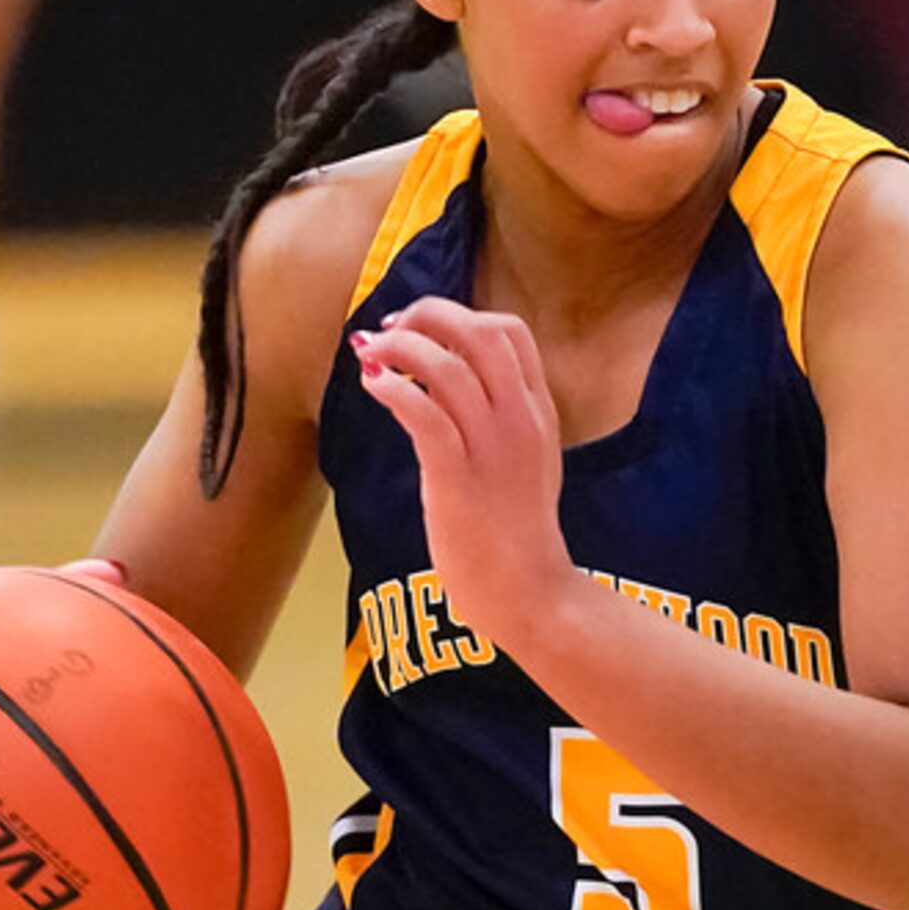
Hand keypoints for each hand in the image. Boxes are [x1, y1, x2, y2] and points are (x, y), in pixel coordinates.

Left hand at [350, 297, 573, 649]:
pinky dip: (392, 390)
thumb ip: (498, 421)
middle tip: (391, 331)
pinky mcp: (458, 480)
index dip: (460, 314)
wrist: (531, 595)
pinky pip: (423, 414)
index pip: (509, 331)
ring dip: (399, 348)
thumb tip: (441, 388)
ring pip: (446, 366)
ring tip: (370, 356)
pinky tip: (373, 387)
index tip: (422, 329)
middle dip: (428, 315)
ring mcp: (492, 448)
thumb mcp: (525, 463)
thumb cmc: (517, 534)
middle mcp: (519, 420)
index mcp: (538, 412)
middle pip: (479, 332)